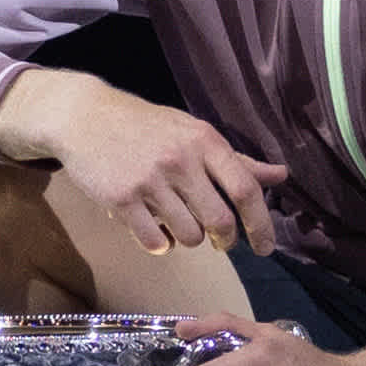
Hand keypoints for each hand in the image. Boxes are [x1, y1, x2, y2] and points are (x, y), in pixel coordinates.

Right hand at [0, 70, 287, 255]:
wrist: (85, 117)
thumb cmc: (147, 127)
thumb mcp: (194, 132)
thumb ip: (237, 161)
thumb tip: (281, 176)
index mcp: (204, 141)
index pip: (245, 189)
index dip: (260, 224)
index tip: (265, 248)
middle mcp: (180, 160)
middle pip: (220, 221)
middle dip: (225, 241)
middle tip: (220, 242)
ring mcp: (149, 180)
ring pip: (189, 236)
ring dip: (189, 239)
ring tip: (178, 223)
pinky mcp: (121, 199)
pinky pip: (155, 242)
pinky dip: (161, 245)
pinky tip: (154, 230)